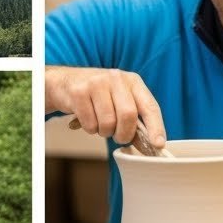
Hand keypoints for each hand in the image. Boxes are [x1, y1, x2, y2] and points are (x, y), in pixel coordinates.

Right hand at [46, 65, 165, 147]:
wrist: (65, 82)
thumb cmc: (98, 96)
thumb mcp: (119, 99)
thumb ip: (134, 117)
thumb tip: (150, 144)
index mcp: (132, 81)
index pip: (149, 105)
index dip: (156, 126)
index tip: (158, 143)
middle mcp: (116, 78)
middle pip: (129, 115)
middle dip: (124, 134)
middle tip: (118, 137)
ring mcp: (97, 83)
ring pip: (108, 122)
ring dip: (104, 132)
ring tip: (99, 123)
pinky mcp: (79, 91)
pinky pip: (90, 123)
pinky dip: (89, 128)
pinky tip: (87, 117)